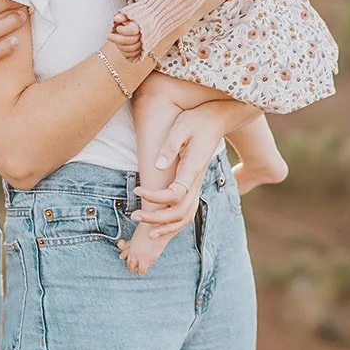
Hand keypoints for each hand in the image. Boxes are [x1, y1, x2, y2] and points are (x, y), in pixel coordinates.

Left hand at [108, 14, 142, 60]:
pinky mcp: (142, 50)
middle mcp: (144, 35)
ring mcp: (144, 44)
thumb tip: (116, 18)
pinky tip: (120, 46)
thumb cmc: (133, 18)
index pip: (133, 30)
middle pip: (130, 40)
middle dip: (117, 39)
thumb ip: (122, 15)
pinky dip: (125, 52)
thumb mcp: (127, 13)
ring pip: (131, 49)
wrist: (143, 22)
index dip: (123, 30)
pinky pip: (133, 55)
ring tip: (114, 40)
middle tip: (108, 35)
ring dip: (120, 46)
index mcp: (141, 25)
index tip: (117, 28)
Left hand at [127, 104, 225, 240]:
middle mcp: (197, 182)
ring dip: (166, 226)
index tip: (137, 190)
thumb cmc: (196, 121)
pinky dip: (174, 223)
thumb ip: (170, 147)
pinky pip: (187, 211)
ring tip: (146, 229)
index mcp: (193, 169)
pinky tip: (159, 224)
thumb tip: (158, 166)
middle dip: (156, 218)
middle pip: (180, 212)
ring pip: (186, 216)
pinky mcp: (194, 185)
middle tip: (134, 215)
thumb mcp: (181, 127)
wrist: (215, 120)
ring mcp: (197, 185)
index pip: (175, 194)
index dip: (155, 198)